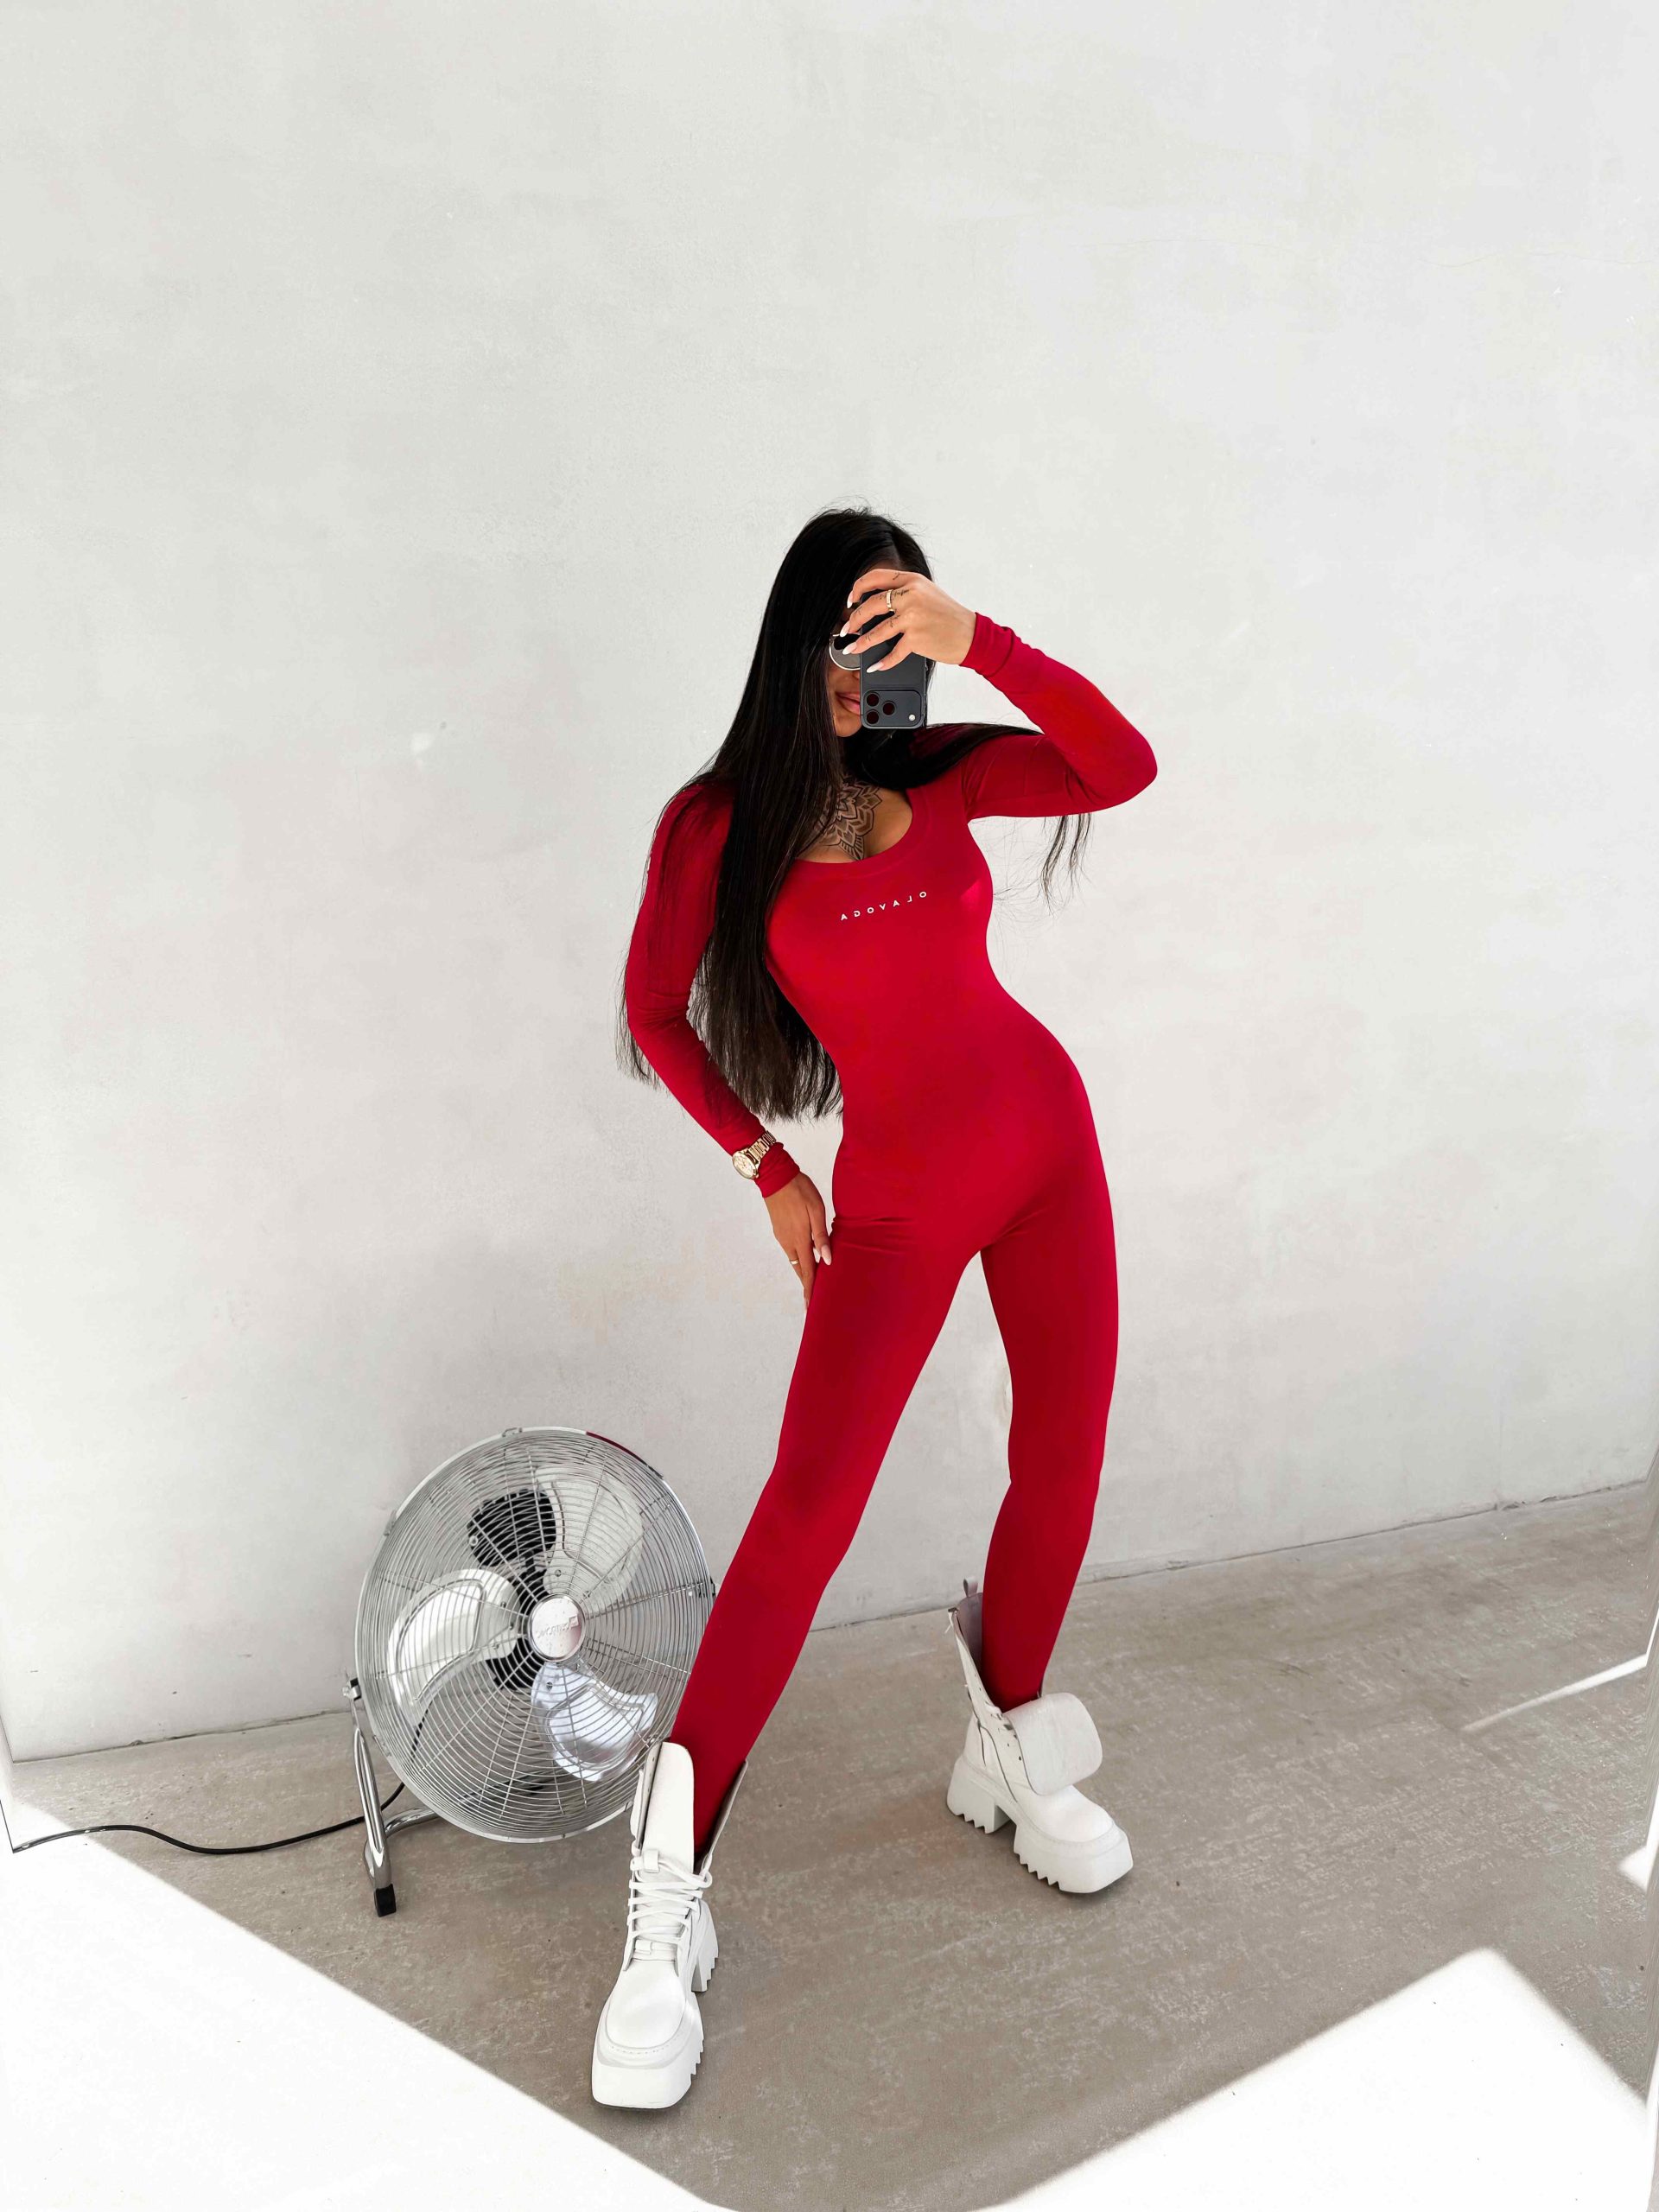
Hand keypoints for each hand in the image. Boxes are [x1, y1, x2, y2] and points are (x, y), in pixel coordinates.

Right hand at [762, 1171, 832, 1307]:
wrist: (776, 1177)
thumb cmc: (800, 1191)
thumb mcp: (816, 1211)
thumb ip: (821, 1236)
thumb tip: (827, 1260)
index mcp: (800, 1240)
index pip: (808, 1271)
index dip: (810, 1290)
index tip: (811, 1306)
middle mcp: (789, 1243)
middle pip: (800, 1270)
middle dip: (806, 1286)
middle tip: (812, 1301)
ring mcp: (782, 1237)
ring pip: (795, 1261)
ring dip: (803, 1273)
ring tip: (812, 1282)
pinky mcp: (779, 1230)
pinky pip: (791, 1251)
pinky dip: (799, 1260)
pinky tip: (806, 1258)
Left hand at [844, 567, 975, 671]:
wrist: (971, 634)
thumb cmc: (949, 616)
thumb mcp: (927, 593)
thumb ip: (905, 593)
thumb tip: (876, 604)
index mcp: (912, 580)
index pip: (876, 577)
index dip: (858, 588)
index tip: (851, 600)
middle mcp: (911, 595)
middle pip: (871, 605)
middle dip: (854, 619)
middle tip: (847, 629)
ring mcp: (913, 616)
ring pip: (877, 631)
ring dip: (861, 643)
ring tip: (852, 649)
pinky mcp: (916, 637)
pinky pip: (893, 652)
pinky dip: (883, 662)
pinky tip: (876, 666)